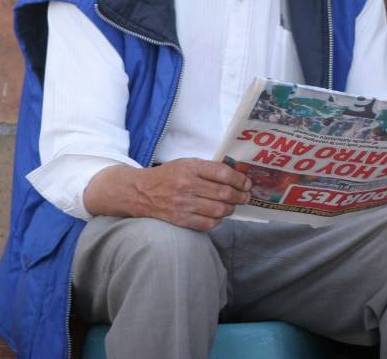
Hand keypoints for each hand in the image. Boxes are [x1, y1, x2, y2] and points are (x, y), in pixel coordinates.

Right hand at [84, 159, 251, 230]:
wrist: (139, 191)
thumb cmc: (168, 175)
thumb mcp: (187, 163)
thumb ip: (209, 168)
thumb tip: (237, 175)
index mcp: (191, 168)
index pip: (223, 173)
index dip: (240, 179)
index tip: (247, 183)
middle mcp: (187, 185)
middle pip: (224, 193)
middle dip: (240, 196)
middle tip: (245, 196)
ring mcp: (183, 204)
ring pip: (218, 210)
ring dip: (231, 209)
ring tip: (232, 206)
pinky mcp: (179, 220)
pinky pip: (207, 224)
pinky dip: (218, 221)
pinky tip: (218, 216)